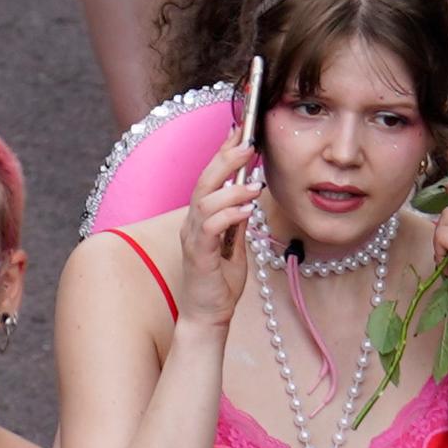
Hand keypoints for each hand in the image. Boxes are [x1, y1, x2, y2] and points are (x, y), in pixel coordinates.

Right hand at [173, 128, 260, 327]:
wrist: (208, 316)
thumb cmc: (220, 282)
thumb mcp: (236, 245)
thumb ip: (237, 219)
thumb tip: (248, 193)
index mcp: (200, 217)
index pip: (210, 177)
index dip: (223, 152)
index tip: (239, 131)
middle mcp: (192, 222)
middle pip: (204, 181)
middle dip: (225, 159)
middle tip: (247, 142)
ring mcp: (192, 238)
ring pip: (205, 201)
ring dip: (231, 188)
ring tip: (255, 182)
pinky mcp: (198, 256)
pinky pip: (210, 229)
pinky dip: (228, 215)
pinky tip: (246, 210)